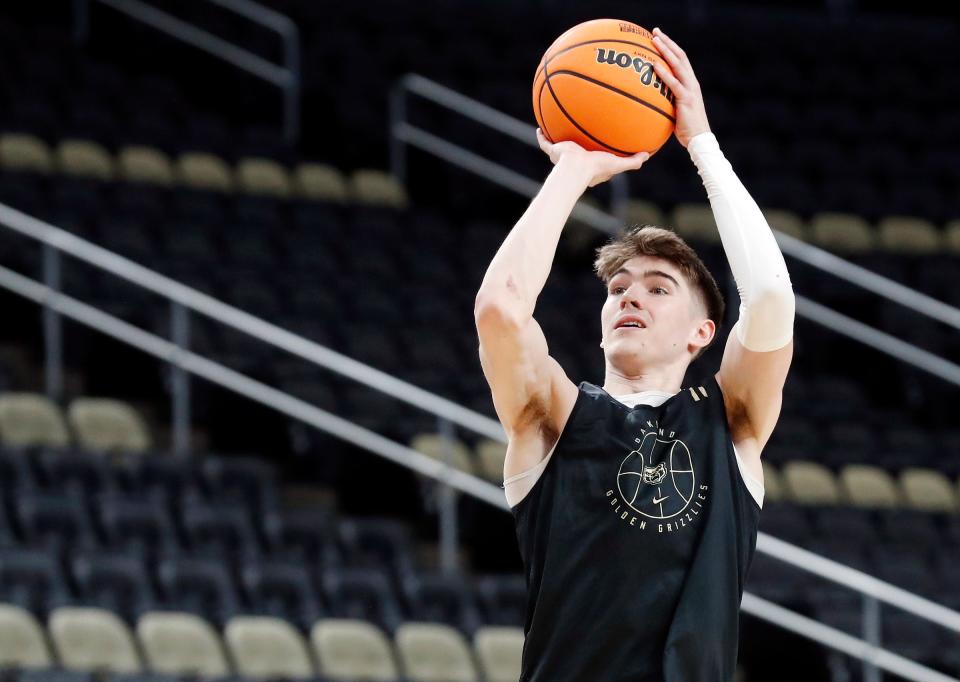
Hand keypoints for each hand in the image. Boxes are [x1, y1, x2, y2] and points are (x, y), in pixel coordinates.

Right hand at [536, 128, 649, 187]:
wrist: (575, 168)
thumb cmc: (596, 168)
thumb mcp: (618, 164)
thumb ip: (632, 162)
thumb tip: (647, 155)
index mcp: (588, 166)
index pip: (592, 160)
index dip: (596, 154)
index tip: (600, 147)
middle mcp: (575, 160)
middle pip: (575, 151)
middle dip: (576, 145)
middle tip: (579, 136)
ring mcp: (562, 156)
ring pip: (558, 146)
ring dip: (557, 139)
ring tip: (557, 127)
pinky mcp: (553, 151)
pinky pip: (544, 142)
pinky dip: (541, 136)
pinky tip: (539, 127)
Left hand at [651, 27, 710, 147]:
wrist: (699, 140)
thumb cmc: (685, 128)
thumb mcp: (675, 111)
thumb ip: (667, 101)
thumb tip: (652, 99)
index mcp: (690, 83)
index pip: (681, 60)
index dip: (671, 47)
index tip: (659, 37)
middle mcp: (692, 82)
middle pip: (680, 56)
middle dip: (667, 42)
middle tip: (655, 31)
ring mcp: (690, 90)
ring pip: (678, 65)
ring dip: (665, 51)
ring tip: (654, 40)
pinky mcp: (686, 99)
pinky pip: (673, 84)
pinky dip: (664, 73)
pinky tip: (654, 65)